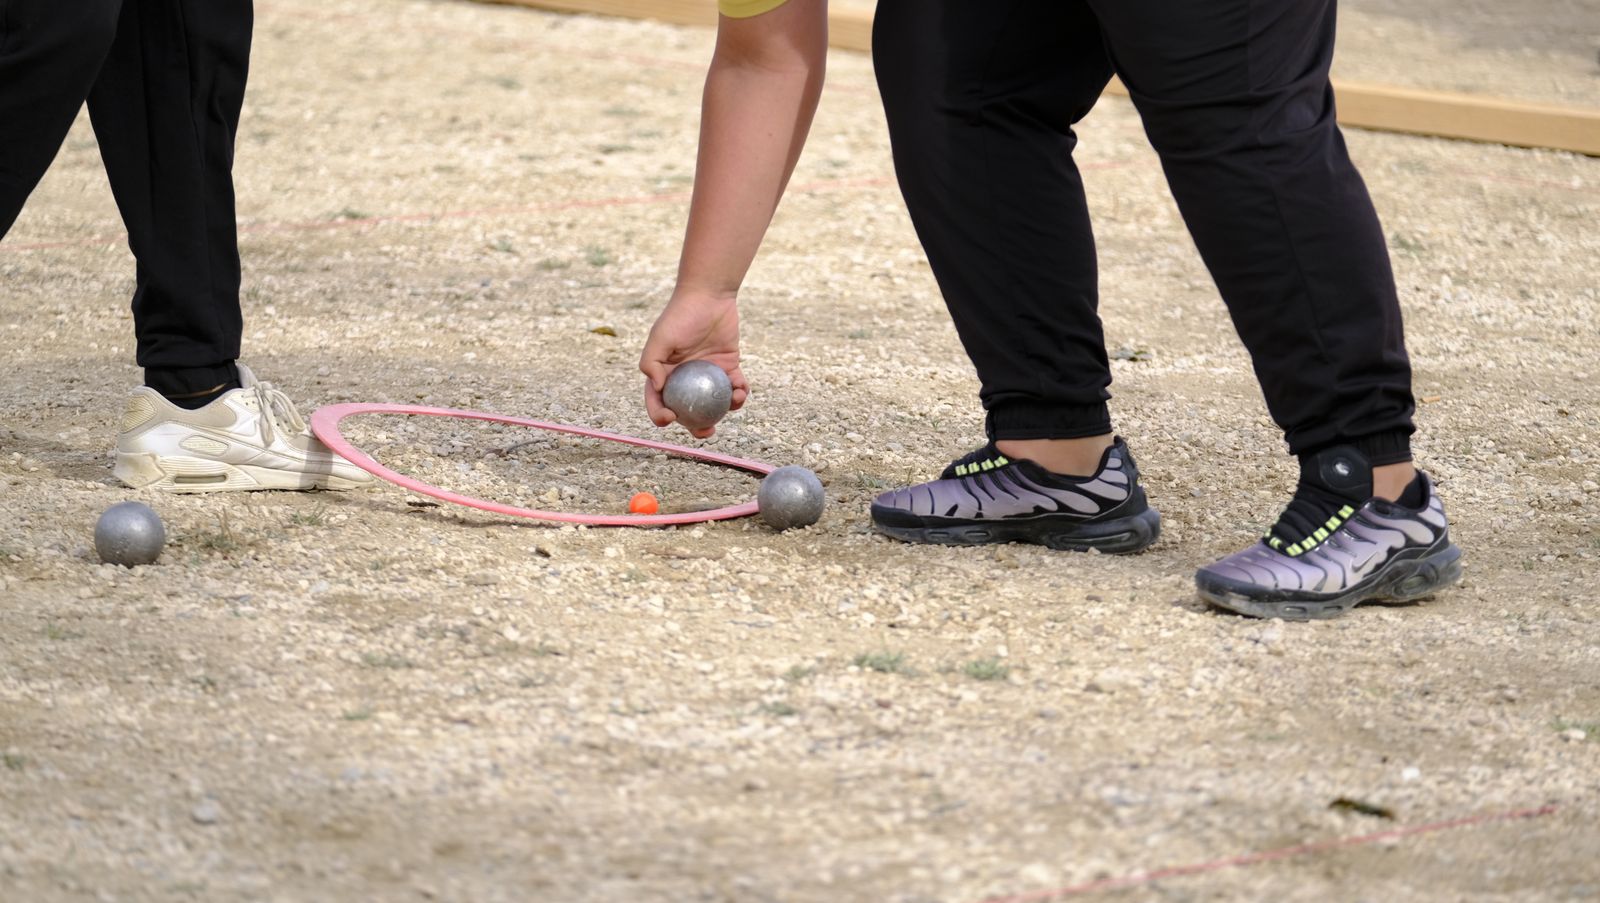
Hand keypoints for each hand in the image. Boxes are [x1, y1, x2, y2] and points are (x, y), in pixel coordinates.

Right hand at [638, 292, 748, 437]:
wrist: (710, 296)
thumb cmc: (681, 315)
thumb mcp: (660, 337)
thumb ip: (651, 362)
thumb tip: (657, 389)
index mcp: (664, 374)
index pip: (658, 401)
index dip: (661, 415)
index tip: (670, 419)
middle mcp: (685, 378)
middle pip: (689, 410)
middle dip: (697, 426)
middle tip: (707, 432)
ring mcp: (707, 375)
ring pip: (715, 403)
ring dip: (724, 410)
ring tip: (733, 404)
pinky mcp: (728, 366)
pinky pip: (734, 387)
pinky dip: (739, 392)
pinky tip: (742, 391)